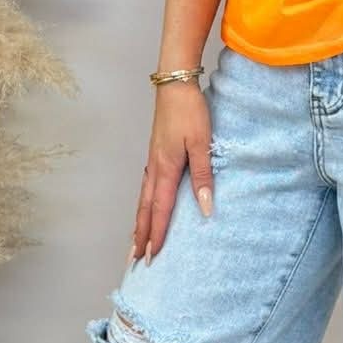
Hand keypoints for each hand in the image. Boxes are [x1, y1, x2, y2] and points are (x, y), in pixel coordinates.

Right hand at [130, 82, 215, 265]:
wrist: (174, 83)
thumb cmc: (190, 112)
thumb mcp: (202, 144)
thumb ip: (203, 177)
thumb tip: (206, 209)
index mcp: (166, 169)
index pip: (160, 210)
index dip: (157, 235)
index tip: (152, 256)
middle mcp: (155, 168)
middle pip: (145, 209)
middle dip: (141, 235)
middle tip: (135, 259)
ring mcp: (152, 160)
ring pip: (143, 199)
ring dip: (139, 221)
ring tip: (135, 240)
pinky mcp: (155, 153)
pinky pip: (145, 187)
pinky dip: (143, 204)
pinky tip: (145, 206)